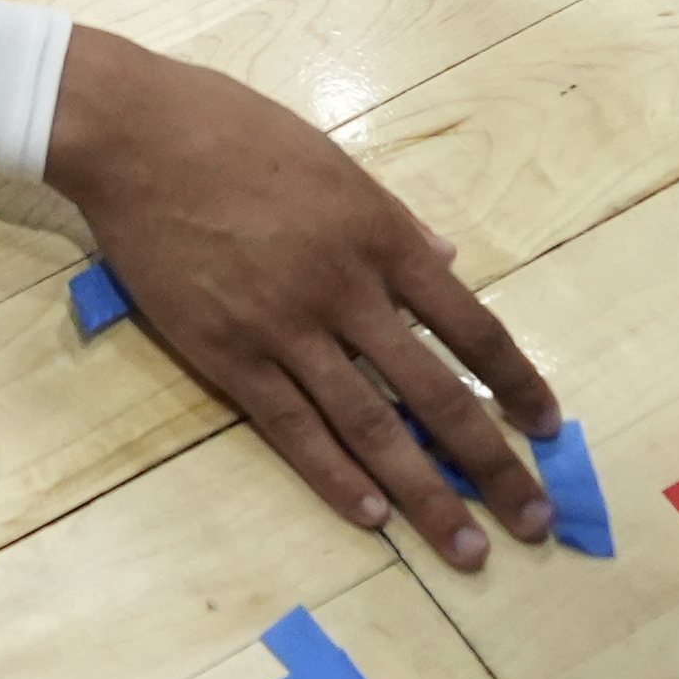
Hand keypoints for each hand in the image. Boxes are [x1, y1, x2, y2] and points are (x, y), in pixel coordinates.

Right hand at [48, 28, 561, 566]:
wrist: (131, 133)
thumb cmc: (230, 128)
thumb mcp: (332, 158)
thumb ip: (392, 219)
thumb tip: (447, 260)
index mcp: (378, 236)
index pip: (471, 326)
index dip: (517, 382)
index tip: (547, 426)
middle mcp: (344, 290)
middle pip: (435, 393)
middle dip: (492, 464)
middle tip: (534, 523)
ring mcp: (283, 327)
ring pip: (370, 426)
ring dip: (425, 494)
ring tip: (466, 549)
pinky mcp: (224, 352)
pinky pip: (290, 426)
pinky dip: (335, 476)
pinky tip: (372, 516)